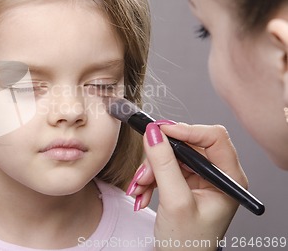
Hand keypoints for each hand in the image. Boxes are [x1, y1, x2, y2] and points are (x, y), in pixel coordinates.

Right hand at [127, 122, 246, 250]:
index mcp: (229, 179)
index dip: (186, 130)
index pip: (213, 137)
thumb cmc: (187, 244)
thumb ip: (164, 165)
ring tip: (140, 188)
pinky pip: (163, 168)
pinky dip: (149, 179)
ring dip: (150, 170)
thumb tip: (153, 133)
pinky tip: (142, 193)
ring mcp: (200, 179)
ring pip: (171, 156)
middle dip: (160, 158)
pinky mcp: (184, 183)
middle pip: (187, 146)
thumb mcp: (175, 201)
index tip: (160, 131)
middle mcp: (217, 175)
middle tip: (145, 172)